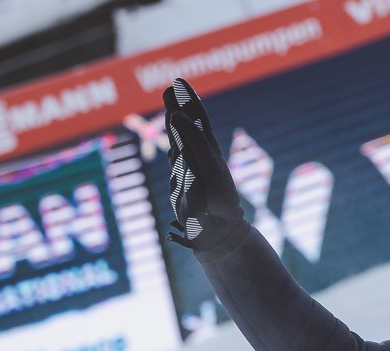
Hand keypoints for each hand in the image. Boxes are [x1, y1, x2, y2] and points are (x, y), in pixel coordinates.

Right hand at [162, 78, 245, 250]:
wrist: (219, 229)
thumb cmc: (219, 199)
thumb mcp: (209, 167)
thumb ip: (193, 141)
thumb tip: (176, 115)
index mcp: (209, 148)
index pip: (198, 119)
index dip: (189, 100)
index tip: (180, 83)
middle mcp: (198, 156)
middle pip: (185, 126)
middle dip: (177, 107)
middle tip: (170, 88)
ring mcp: (188, 169)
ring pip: (178, 141)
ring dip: (173, 124)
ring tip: (170, 107)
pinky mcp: (180, 182)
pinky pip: (175, 159)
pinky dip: (173, 146)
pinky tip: (173, 141)